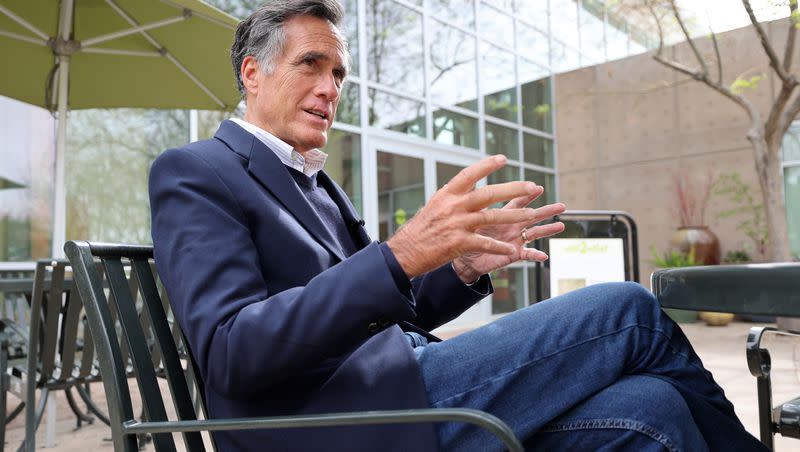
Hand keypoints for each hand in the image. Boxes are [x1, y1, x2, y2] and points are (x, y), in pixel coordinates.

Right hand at [386, 155, 544, 278]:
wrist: (406, 251)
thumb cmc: (422, 228)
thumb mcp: (436, 204)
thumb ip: (455, 195)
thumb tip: (472, 183)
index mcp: (448, 194)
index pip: (470, 175)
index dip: (487, 165)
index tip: (503, 158)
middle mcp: (453, 206)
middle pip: (488, 194)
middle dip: (513, 189)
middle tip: (532, 186)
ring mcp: (457, 224)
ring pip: (492, 217)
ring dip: (514, 216)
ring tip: (532, 215)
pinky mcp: (459, 243)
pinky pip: (485, 243)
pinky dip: (500, 247)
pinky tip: (512, 249)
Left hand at [452, 197, 565, 282]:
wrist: (464, 258)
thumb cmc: (467, 235)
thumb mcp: (471, 218)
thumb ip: (475, 205)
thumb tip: (467, 186)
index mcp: (503, 215)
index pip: (518, 202)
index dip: (527, 195)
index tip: (539, 188)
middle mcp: (512, 226)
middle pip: (533, 215)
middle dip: (547, 211)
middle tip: (562, 206)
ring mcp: (515, 239)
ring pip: (535, 233)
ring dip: (548, 230)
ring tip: (561, 226)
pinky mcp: (513, 254)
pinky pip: (527, 255)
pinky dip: (535, 255)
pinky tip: (544, 256)